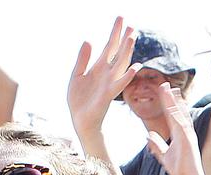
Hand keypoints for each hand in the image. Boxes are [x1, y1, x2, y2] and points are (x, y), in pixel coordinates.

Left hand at [67, 17, 139, 134]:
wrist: (80, 119)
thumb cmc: (79, 100)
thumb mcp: (77, 75)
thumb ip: (83, 59)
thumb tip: (88, 41)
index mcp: (99, 67)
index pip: (109, 46)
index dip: (115, 33)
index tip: (121, 19)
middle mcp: (107, 73)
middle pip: (118, 53)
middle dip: (124, 39)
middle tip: (131, 26)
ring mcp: (109, 83)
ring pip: (121, 65)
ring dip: (127, 52)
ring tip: (131, 38)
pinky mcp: (108, 95)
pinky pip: (119, 84)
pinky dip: (127, 76)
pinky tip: (134, 67)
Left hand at [147, 83, 206, 174]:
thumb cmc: (180, 170)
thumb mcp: (164, 156)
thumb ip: (157, 145)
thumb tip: (148, 135)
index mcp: (180, 134)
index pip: (173, 115)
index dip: (168, 103)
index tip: (163, 92)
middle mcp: (186, 132)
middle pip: (178, 111)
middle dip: (171, 98)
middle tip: (165, 84)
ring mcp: (188, 136)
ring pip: (180, 115)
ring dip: (174, 102)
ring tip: (168, 90)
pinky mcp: (189, 141)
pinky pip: (182, 125)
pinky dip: (177, 115)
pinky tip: (172, 106)